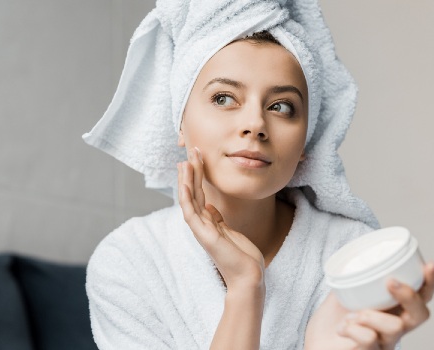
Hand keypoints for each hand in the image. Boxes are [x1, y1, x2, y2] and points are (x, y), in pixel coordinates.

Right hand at [177, 147, 264, 290]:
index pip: (199, 194)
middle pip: (193, 192)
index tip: (197, 158)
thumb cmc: (241, 256)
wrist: (248, 276)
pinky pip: (191, 213)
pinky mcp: (205, 236)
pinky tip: (185, 183)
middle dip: (192, 171)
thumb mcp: (230, 231)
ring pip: (189, 199)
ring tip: (186, 161)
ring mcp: (201, 230)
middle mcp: (201, 224)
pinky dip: (186, 198)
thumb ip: (218, 219)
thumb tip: (211, 208)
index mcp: (207, 222)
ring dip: (187, 180)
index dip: (197, 175)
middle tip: (191, 150)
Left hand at [305, 262, 433, 348]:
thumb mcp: (341, 294)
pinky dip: (353, 328)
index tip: (428, 265)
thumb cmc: (330, 323)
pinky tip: (342, 327)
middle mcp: (393, 329)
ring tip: (351, 315)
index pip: (420, 298)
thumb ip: (351, 279)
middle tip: (390, 282)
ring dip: (370, 314)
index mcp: (391, 311)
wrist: (315, 346)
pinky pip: (370, 339)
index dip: (429, 283)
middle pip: (420, 314)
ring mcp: (384, 344)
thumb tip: (354, 258)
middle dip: (409, 295)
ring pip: (396, 326)